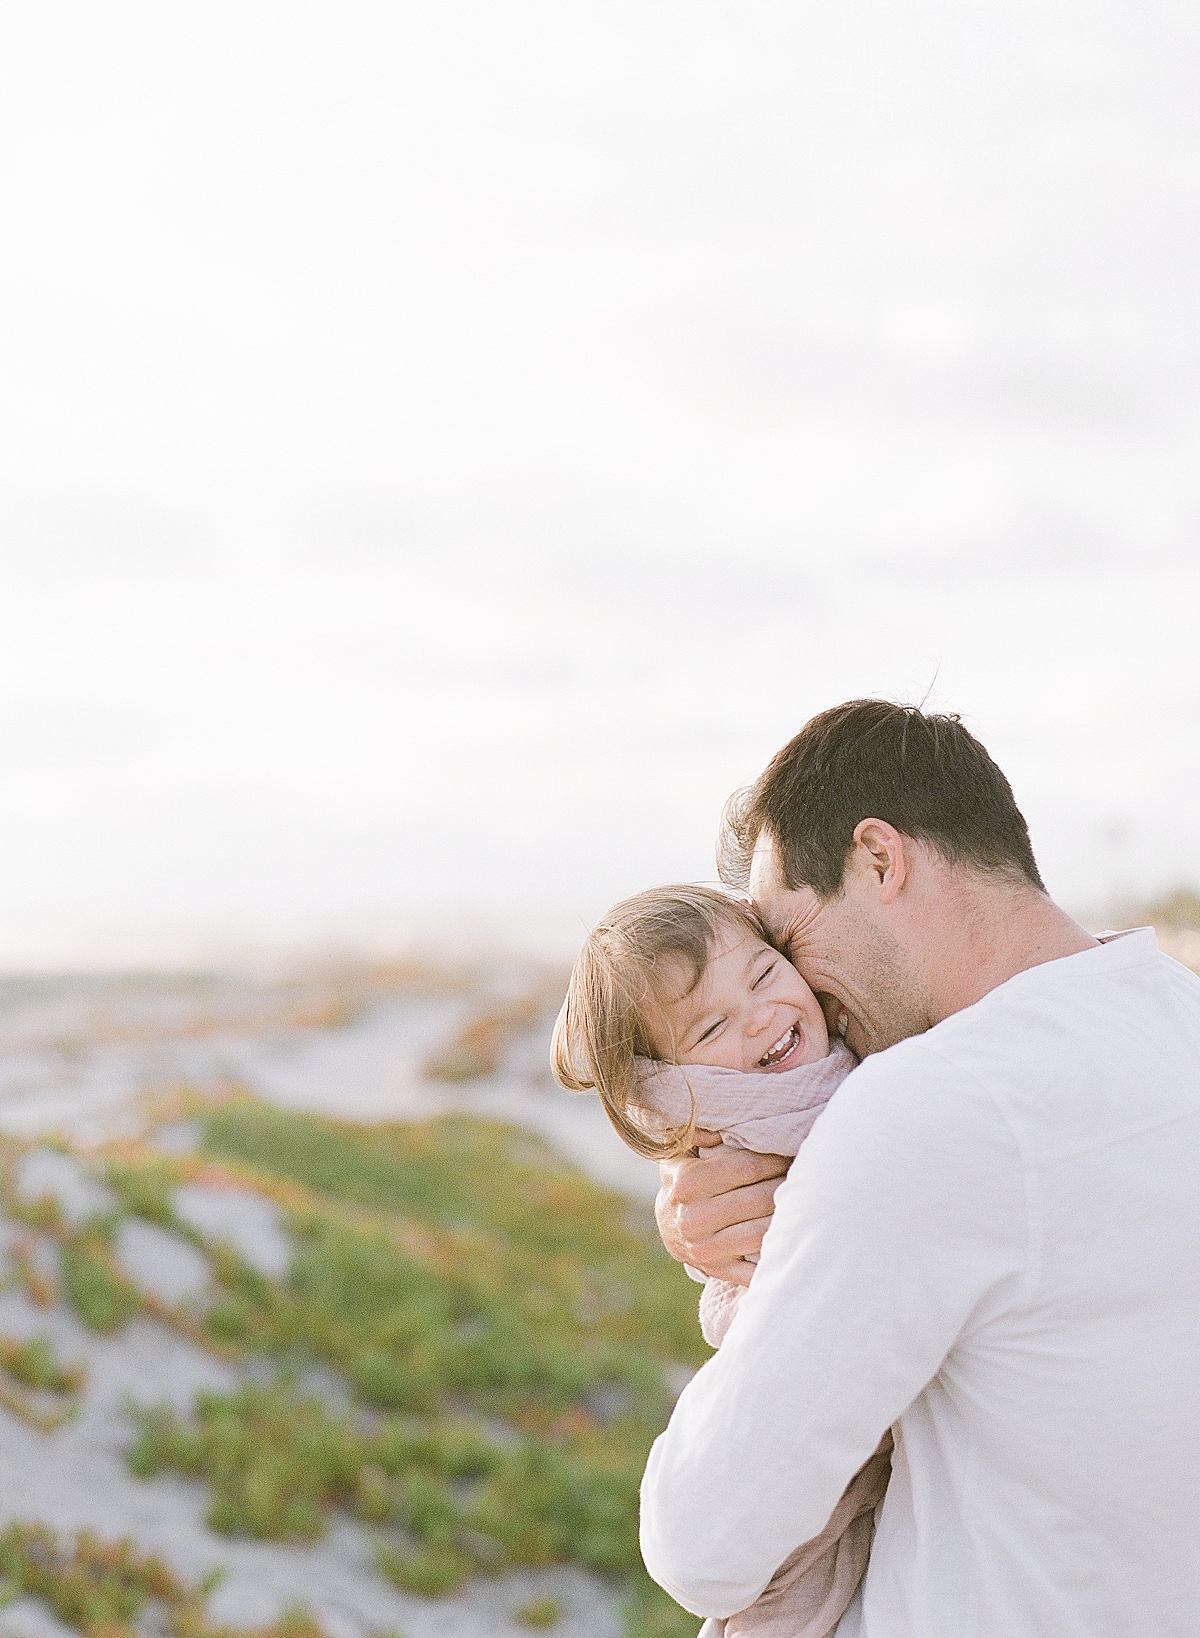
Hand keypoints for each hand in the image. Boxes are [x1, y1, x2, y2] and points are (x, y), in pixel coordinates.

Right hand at [655, 1133, 789, 1285]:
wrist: (669, 1228)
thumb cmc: (685, 1181)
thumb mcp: (681, 1151)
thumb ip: (698, 1133)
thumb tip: (718, 1131)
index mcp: (686, 1182)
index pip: (748, 1167)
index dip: (776, 1159)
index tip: (789, 1153)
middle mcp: (693, 1218)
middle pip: (761, 1199)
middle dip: (788, 1185)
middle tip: (804, 1175)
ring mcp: (706, 1249)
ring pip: (763, 1232)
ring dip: (788, 1216)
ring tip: (802, 1201)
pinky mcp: (719, 1271)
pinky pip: (758, 1267)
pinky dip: (778, 1253)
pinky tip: (791, 1236)